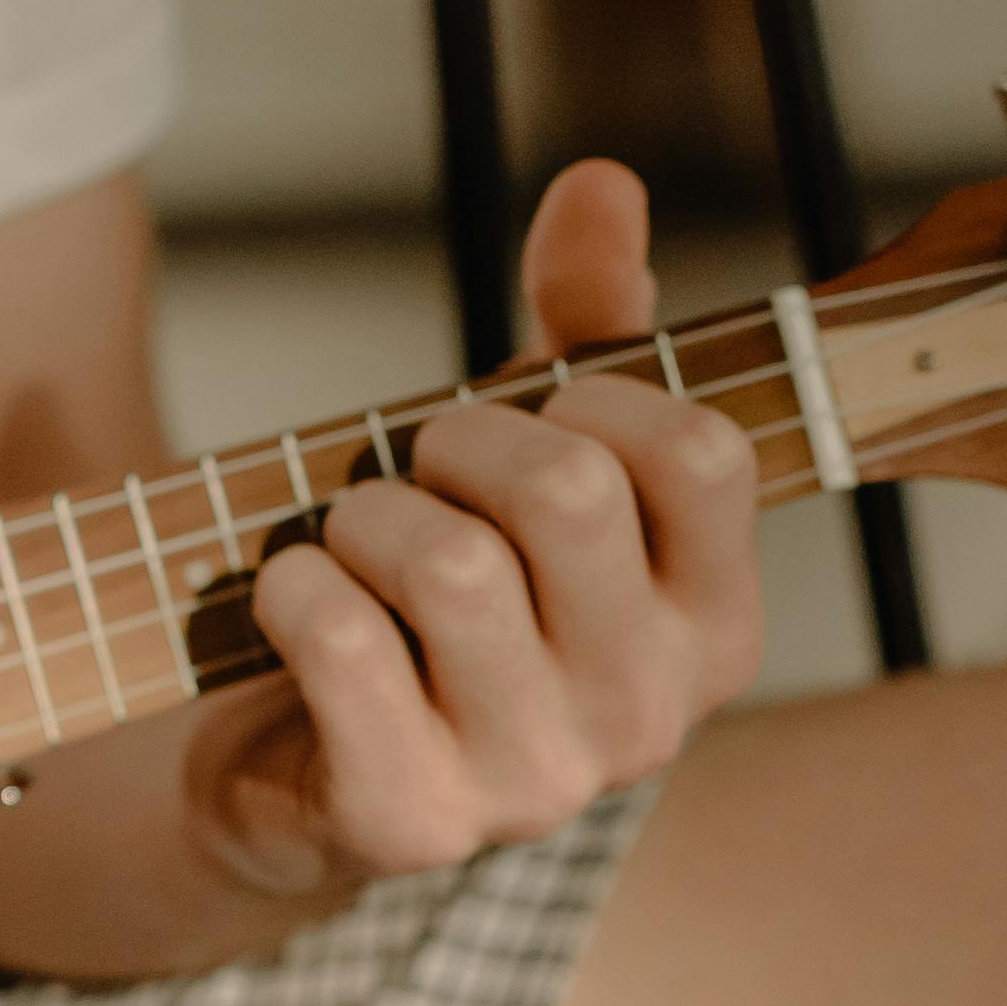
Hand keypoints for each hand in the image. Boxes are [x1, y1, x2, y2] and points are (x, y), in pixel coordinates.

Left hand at [186, 161, 764, 897]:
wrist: (314, 778)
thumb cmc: (451, 598)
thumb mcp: (534, 458)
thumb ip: (586, 321)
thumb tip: (604, 183)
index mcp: (714, 629)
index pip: (704, 454)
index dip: (596, 391)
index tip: (537, 411)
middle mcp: (651, 717)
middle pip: (567, 491)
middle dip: (458, 441)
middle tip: (417, 467)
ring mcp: (540, 784)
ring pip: (448, 563)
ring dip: (363, 515)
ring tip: (350, 538)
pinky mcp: (415, 822)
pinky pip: (341, 639)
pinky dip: (292, 586)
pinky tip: (295, 598)